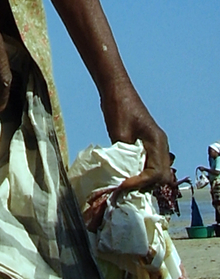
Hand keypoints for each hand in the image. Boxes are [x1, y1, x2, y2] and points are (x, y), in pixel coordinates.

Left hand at [100, 79, 172, 194]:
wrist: (116, 89)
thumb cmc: (118, 107)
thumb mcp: (119, 134)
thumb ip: (124, 156)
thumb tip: (122, 177)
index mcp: (157, 141)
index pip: (156, 173)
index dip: (140, 182)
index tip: (123, 185)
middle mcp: (161, 145)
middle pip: (163, 177)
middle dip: (146, 186)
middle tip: (126, 189)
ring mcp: (155, 145)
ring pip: (157, 172)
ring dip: (144, 181)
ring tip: (125, 185)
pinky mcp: (147, 144)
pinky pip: (149, 164)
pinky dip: (140, 173)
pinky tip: (126, 175)